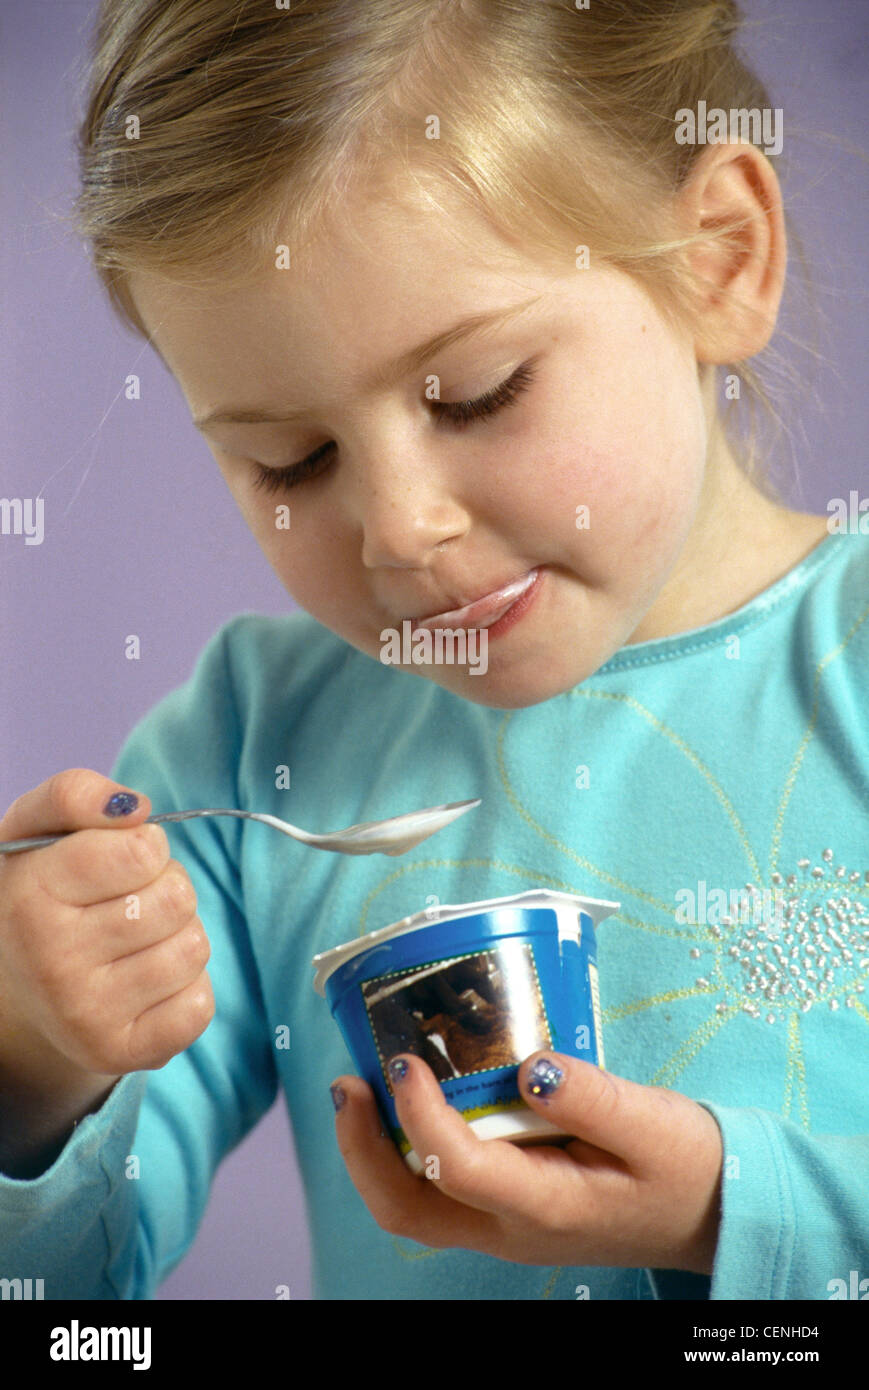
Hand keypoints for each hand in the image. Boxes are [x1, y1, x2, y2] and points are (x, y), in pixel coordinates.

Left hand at [330, 1050, 722, 1274]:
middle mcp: (511, 1227)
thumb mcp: (654, 1123)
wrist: (714, 1211)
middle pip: (408, 1210)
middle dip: (361, 1150)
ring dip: (373, 1151)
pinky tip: (412, 1101)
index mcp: (546, 1206)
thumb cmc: (688, 1167)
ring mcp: (505, 1225)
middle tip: (348, 1083)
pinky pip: (437, 1190)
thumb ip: (591, 1097)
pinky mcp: (509, 1206)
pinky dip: (405, 1148)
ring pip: (414, 1208)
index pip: (457, 1167)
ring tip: (361, 1089)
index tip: (405, 1059)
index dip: (418, 1113)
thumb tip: (528, 1066)